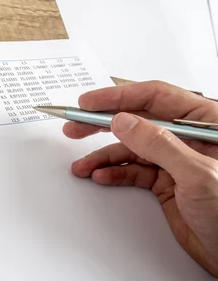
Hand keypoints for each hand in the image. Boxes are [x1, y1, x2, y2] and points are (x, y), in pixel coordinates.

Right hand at [64, 81, 217, 275]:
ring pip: (132, 149)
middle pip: (139, 120)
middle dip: (104, 124)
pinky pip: (134, 171)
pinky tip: (102, 177)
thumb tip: (124, 122)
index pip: (157, 98)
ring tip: (83, 165)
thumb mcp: (199, 174)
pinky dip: (115, 174)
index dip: (119, 97)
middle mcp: (190, 139)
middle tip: (75, 126)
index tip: (90, 102)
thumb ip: (160, 145)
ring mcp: (177, 160)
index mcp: (207, 123)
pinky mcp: (168, 182)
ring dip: (104, 156)